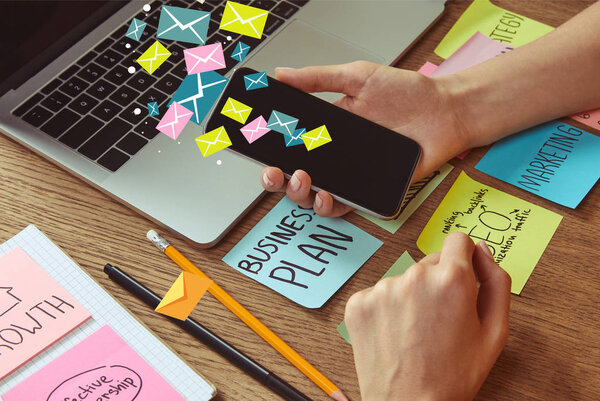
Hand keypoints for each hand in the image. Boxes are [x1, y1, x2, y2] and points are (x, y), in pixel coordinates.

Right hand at [261, 61, 471, 216]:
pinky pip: (343, 206)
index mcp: (324, 129)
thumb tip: (281, 74)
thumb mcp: (357, 77)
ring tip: (302, 179)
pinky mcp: (369, 190)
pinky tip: (325, 195)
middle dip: (276, 178)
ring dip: (299, 193)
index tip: (254, 147)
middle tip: (275, 171)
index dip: (267, 150)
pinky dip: (328, 205)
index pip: (287, 144)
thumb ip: (318, 79)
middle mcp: (333, 155)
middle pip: (293, 174)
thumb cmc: (406, 93)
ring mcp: (350, 175)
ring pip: (312, 194)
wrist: (444, 111)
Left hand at [345, 233, 510, 400]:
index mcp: (452, 280)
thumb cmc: (453, 375)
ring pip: (404, 279)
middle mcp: (414, 277)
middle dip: (438, 283)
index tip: (461, 274)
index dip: (463, 258)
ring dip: (411, 296)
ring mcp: (382, 289)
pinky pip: (378, 293)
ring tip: (416, 332)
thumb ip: (496, 281)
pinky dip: (386, 309)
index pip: (458, 241)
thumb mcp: (495, 332)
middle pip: (430, 262)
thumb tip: (480, 249)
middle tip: (440, 320)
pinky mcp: (359, 302)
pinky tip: (395, 333)